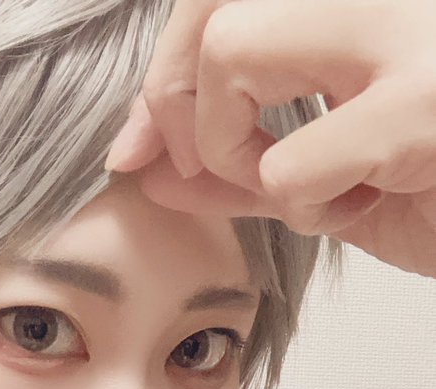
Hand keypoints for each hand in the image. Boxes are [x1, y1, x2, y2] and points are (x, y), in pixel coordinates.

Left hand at [105, 0, 435, 277]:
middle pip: (208, 8)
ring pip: (233, 52)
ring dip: (240, 151)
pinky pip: (288, 164)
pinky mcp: (424, 103)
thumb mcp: (332, 158)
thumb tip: (145, 164)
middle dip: (176, 105)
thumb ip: (240, 153)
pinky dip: (303, 208)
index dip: (162, 70)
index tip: (142, 144)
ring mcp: (407, 29)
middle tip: (213, 167)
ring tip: (308, 186)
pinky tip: (358, 205)